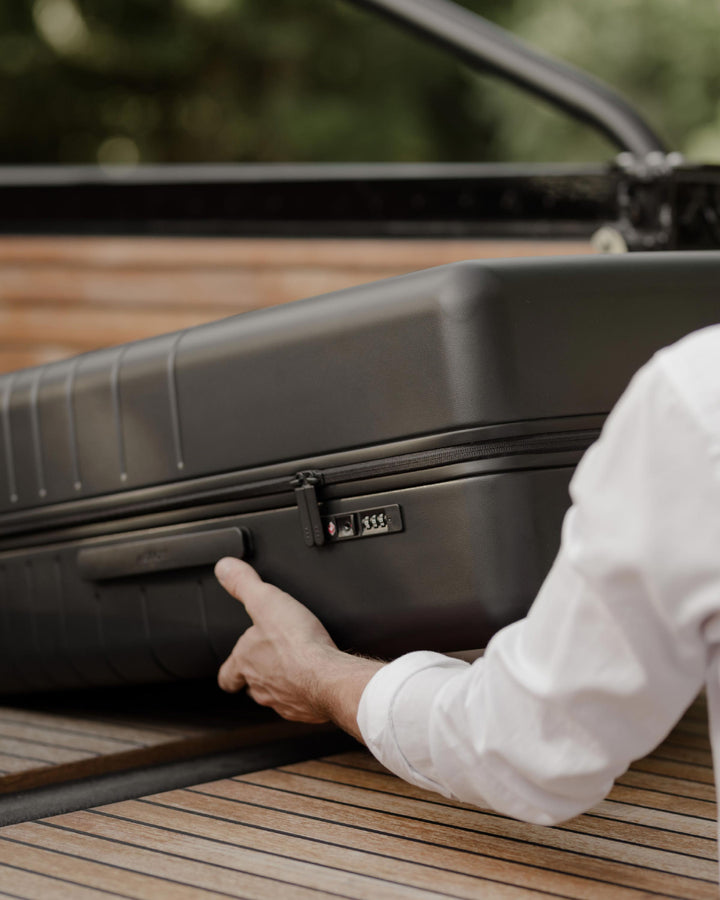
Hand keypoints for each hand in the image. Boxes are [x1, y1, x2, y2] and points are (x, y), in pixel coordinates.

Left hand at [215, 557, 383, 737]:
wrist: (328, 677)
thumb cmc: (296, 644)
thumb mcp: (265, 601)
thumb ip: (244, 584)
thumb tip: (224, 567)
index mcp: (246, 662)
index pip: (227, 676)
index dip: (230, 672)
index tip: (231, 671)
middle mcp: (261, 687)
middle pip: (252, 687)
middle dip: (259, 675)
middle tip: (270, 661)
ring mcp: (284, 701)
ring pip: (276, 696)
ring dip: (283, 684)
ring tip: (296, 668)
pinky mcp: (307, 709)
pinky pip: (302, 703)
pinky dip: (306, 692)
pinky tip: (316, 679)